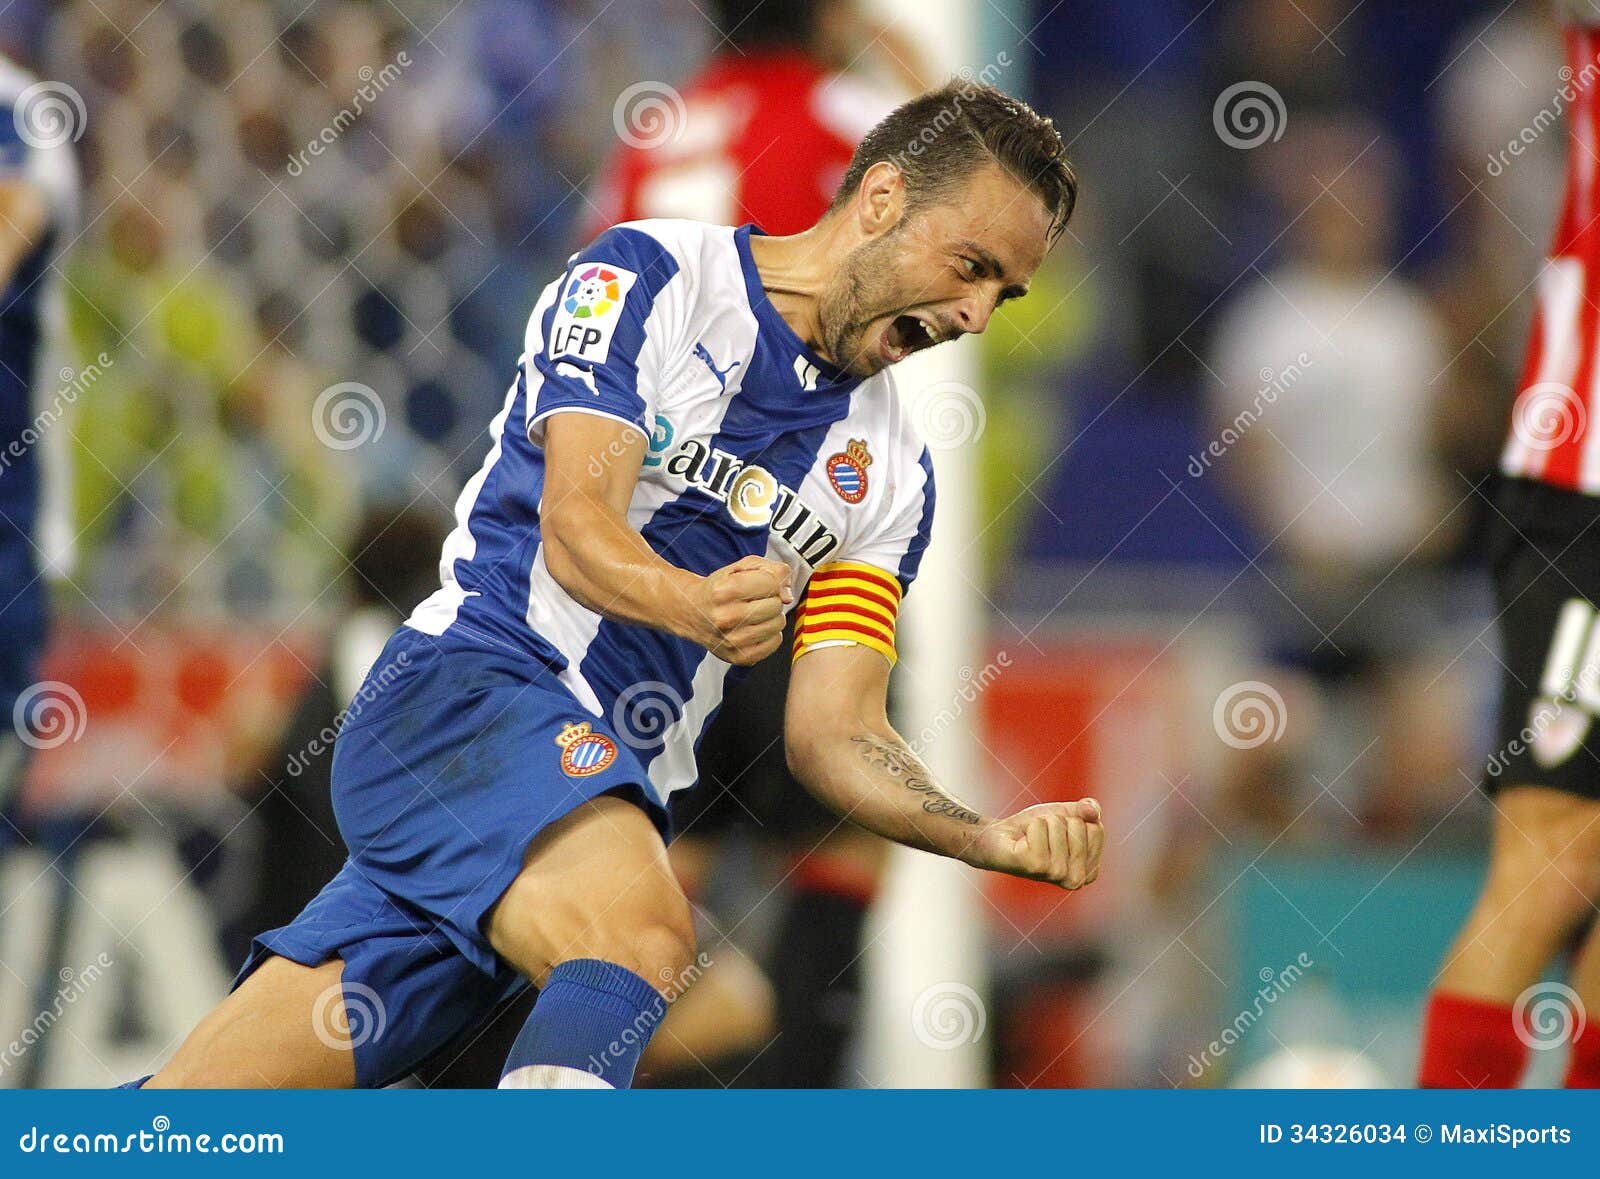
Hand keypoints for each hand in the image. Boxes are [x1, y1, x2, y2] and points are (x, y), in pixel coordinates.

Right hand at [692, 555, 793, 665]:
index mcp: (724, 591)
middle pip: (775, 605)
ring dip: (771, 617)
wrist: (692, 612)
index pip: (771, 582)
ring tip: (754, 614)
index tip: (760, 582)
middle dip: (770, 598)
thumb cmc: (719, 589)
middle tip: (754, 600)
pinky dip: (770, 634)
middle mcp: (726, 618)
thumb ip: (770, 569)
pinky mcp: (740, 657)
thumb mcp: (740, 567)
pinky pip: (775, 643)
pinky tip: (755, 628)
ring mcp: (733, 640)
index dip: (771, 580)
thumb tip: (787, 595)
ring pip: (778, 624)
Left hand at [965, 799, 1103, 889]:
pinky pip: (1040, 826)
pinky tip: (1022, 841)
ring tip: (1031, 838)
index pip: (1096, 829)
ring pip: (1058, 824)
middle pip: (1079, 826)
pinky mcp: (1035, 866)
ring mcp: (1055, 875)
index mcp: (1089, 872)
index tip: (1059, 833)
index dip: (1075, 820)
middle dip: (1058, 820)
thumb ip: (1089, 809)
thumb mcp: (1067, 814)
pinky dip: (1030, 825)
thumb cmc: (1035, 830)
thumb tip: (1092, 811)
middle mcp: (1075, 879)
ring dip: (1042, 822)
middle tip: (1042, 835)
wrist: (1000, 837)